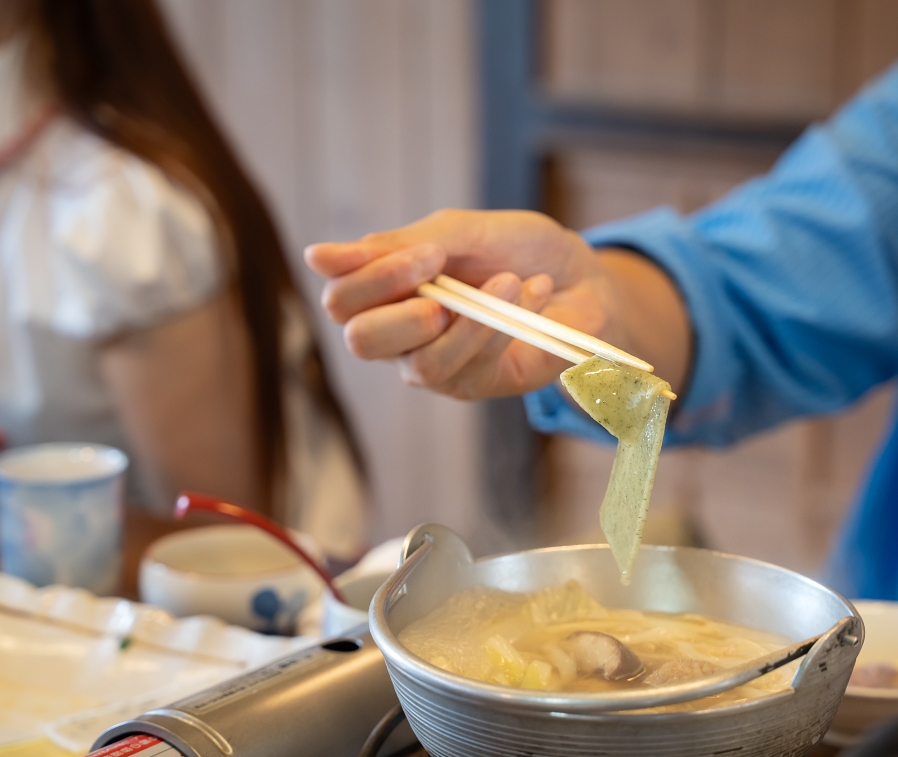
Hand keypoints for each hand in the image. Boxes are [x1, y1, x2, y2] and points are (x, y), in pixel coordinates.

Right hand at [304, 209, 612, 398]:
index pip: (341, 298)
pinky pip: (469, 369)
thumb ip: (395, 246)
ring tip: (510, 283)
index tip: (428, 254)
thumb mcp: (458, 231)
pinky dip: (502, 327)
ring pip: (419, 365)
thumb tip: (315, 258)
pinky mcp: (472, 385)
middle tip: (445, 282)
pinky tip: (529, 295)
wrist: (582, 276)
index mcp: (385, 289)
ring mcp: (433, 362)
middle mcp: (399, 332)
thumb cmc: (517, 249)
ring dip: (469, 321)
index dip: (373, 279)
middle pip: (360, 341)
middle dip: (403, 311)